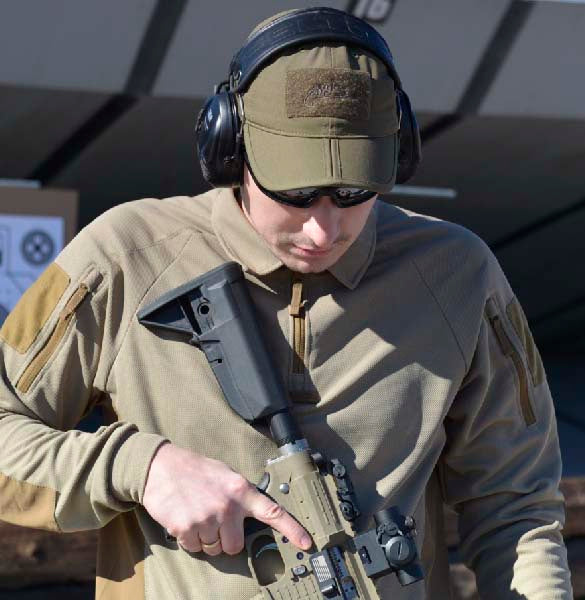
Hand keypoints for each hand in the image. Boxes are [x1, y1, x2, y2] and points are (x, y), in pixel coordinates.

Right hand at [142, 442, 311, 555]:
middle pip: (235, 546)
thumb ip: (241, 495)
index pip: (272, 512)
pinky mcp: (186, 529)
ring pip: (214, 550)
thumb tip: (253, 513)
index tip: (307, 543)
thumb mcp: (225, 475)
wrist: (161, 466)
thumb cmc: (195, 470)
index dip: (293, 530)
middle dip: (224, 539)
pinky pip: (194, 549)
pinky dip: (189, 539)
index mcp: (241, 490)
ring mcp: (207, 518)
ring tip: (198, 515)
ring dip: (206, 539)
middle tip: (213, 519)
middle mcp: (227, 506)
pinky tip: (185, 519)